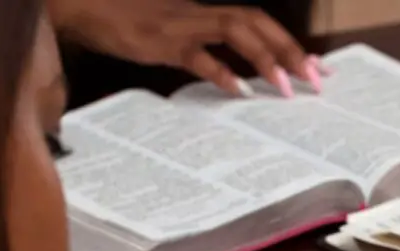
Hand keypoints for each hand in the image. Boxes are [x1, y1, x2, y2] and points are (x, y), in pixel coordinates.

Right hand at [49, 0, 321, 96]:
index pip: (258, 22)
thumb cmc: (127, 21)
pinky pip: (197, 55)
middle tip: (315, 79)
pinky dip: (220, 72)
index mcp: (206, 12)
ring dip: (264, 58)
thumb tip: (237, 78)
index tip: (317, 67)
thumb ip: (205, 49)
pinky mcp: (161, 41)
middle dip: (289, 49)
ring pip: (235, 30)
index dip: (289, 42)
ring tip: (286, 87)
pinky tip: (238, 91)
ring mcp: (182, 24)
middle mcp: (200, 12)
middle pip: (256, 22)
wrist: (82, 5)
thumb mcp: (173, 35)